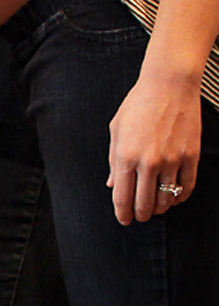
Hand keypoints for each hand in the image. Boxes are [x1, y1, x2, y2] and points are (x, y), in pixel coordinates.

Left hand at [106, 70, 201, 223]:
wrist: (169, 85)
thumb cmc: (138, 105)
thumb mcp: (116, 131)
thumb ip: (114, 161)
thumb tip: (113, 185)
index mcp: (126, 157)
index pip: (123, 197)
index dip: (123, 214)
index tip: (124, 220)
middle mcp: (149, 162)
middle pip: (144, 203)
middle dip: (141, 215)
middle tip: (140, 216)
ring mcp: (172, 160)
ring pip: (167, 198)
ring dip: (160, 207)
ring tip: (156, 207)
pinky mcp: (192, 155)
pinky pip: (187, 186)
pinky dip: (180, 196)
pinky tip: (175, 197)